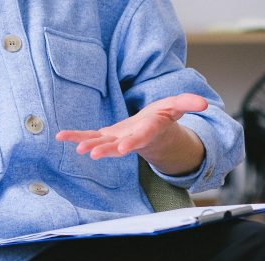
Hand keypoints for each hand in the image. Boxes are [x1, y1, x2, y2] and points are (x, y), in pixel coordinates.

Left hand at [55, 93, 207, 174]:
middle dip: (107, 149)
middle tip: (94, 154)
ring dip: (88, 145)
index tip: (124, 148)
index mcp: (148, 131)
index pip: (141, 137)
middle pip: (118, 146)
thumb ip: (188, 103)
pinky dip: (76, 136)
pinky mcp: (106, 137)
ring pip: (101, 143)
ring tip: (77, 147)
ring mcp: (117, 139)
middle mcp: (131, 139)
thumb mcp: (177, 106)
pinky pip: (89, 137)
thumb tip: (203, 103)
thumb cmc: (163, 118)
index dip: (133, 142)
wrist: (152, 132)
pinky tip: (60, 136)